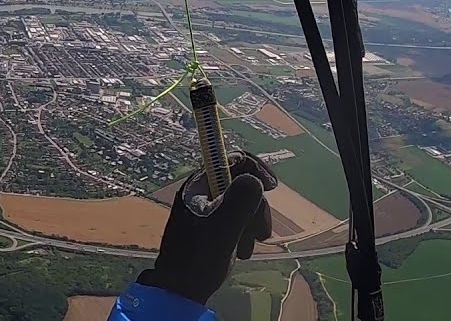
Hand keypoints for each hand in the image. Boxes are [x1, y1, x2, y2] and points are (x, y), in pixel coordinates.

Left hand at [137, 151, 278, 304]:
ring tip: (247, 248)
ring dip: (253, 223)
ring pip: (243, 202)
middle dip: (257, 207)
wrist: (179, 290)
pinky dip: (246, 232)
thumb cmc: (197, 259)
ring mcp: (208, 208)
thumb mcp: (222, 229)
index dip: (256, 168)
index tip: (271, 187)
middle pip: (243, 183)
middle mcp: (203, 191)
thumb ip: (238, 202)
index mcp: (199, 185)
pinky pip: (238, 218)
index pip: (234, 159)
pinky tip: (242, 250)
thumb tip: (255, 179)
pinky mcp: (213, 224)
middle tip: (261, 233)